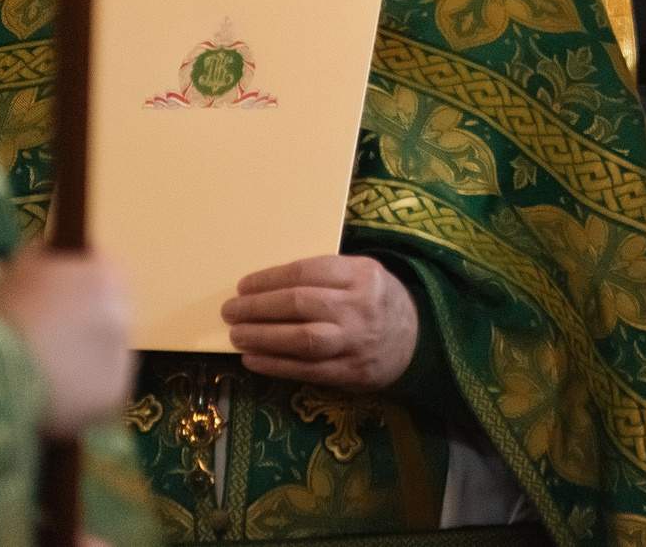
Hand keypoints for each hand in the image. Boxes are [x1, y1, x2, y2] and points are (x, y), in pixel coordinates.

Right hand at [0, 245, 134, 435]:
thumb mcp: (17, 271)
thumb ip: (45, 257)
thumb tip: (53, 253)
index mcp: (103, 277)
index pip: (106, 271)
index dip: (82, 284)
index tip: (64, 297)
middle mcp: (122, 313)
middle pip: (110, 312)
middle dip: (86, 321)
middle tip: (51, 337)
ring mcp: (121, 355)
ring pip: (106, 352)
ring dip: (84, 356)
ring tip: (44, 369)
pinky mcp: (114, 392)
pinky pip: (100, 387)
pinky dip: (82, 390)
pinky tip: (52, 393)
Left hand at [223, 255, 419, 388]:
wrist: (415, 341)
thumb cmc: (376, 301)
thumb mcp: (362, 276)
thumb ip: (326, 277)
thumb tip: (267, 285)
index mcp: (362, 274)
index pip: (306, 272)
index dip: (269, 279)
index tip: (243, 285)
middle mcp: (359, 306)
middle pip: (300, 304)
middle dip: (258, 307)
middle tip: (231, 310)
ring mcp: (355, 342)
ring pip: (301, 338)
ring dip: (262, 337)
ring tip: (236, 335)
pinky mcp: (350, 372)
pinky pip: (306, 369)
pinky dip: (275, 365)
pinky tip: (253, 359)